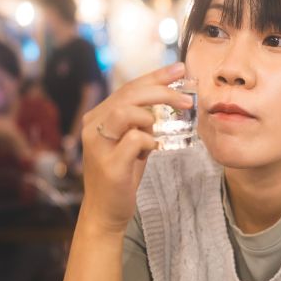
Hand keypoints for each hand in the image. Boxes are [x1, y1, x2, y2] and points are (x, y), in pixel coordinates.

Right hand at [79, 62, 190, 233]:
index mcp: (99, 117)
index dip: (155, 76)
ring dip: (151, 115)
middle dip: (162, 91)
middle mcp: (93, 127)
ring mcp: (98, 145)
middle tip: (187, 98)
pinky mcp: (109, 164)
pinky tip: (152, 149)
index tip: (179, 69)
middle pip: (129, 94)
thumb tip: (167, 102)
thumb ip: (143, 123)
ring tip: (161, 128)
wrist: (106, 211)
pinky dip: (149, 141)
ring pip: (126, 111)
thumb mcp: (133, 143)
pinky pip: (134, 140)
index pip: (129, 88)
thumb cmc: (122, 176)